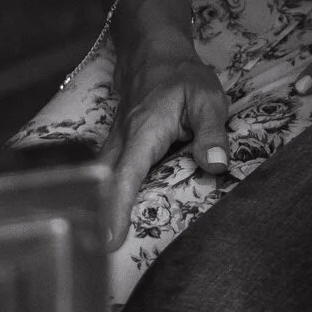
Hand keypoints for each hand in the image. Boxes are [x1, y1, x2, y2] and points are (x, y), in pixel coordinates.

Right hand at [101, 34, 229, 248]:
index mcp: (144, 132)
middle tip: (94, 259)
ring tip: (94, 247)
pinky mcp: (116, 147)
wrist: (154, 52)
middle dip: (98, 219)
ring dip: (95, 209)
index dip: (117, 208)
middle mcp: (122, 142)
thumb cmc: (183, 77)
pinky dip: (100, 197)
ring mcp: (115, 144)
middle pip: (104, 184)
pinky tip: (101, 219)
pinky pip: (104, 175)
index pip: (128, 175)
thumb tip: (217, 165)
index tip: (108, 241)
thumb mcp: (207, 99)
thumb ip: (211, 133)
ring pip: (99, 180)